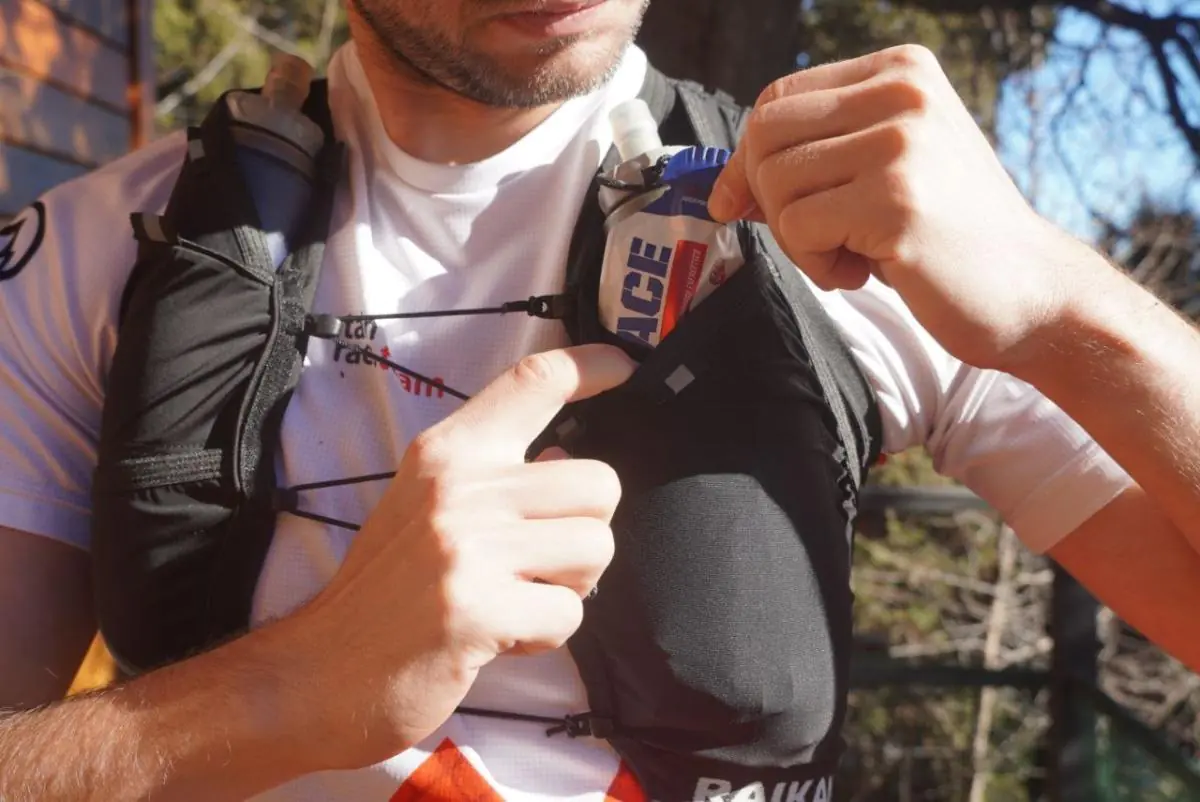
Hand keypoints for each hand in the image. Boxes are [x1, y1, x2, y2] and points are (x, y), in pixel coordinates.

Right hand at [291, 345, 633, 770]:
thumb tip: (565, 457)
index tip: (625, 366)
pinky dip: (546, 634)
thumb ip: (495, 479)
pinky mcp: (477, 609)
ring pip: (596, 546)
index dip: (592, 364)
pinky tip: (500, 637)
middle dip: (586, 532)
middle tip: (536, 564)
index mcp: (448, 452)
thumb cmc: (385, 591)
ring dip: (570, 586)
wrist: (322, 673)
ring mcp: (467, 547)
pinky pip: (571, 612)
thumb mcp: (428, 506)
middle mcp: (459, 486)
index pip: (533, 381)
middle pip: (600, 482)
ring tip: (514, 599)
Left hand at [710, 44, 1085, 371]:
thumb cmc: (945, 235)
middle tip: (813, 237)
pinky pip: (799, 228)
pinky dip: (816, 265)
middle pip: (766, 135)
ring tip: (849, 255)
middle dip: (768, 198)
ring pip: (775, 183)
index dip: (748, 158)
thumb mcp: (884, 169)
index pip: (778, 98)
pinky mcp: (896, 201)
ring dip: (795, 238)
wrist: (1029, 290)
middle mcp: (903, 93)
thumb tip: (726, 183)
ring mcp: (902, 144)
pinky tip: (865, 272)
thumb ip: (817, 155)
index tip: (745, 203)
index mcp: (901, 70)